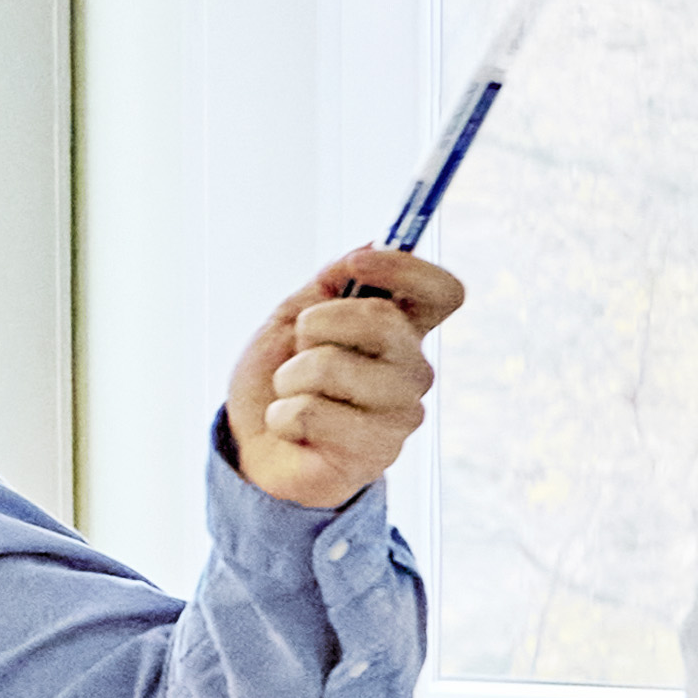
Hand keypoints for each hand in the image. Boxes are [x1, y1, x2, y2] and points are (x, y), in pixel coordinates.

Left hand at [219, 243, 464, 511]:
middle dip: (315, 324)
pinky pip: (309, 412)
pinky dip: (282, 416)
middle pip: (381, 319)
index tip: (354, 265)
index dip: (406, 268)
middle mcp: (414, 371)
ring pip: (332, 366)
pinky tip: (293, 430)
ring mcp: (402, 414)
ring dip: (290, 377)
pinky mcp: (375, 452)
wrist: (254, 449)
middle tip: (299, 349)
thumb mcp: (291, 319)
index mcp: (403, 333)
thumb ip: (329, 284)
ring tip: (292, 395)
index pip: (444, 293)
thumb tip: (371, 245)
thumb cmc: (278, 382)